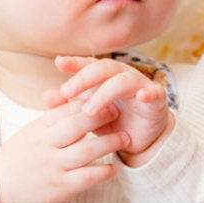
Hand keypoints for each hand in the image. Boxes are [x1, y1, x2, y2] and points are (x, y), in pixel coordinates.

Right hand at [0, 100, 125, 202]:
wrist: (1, 193)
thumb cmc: (19, 161)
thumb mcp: (30, 134)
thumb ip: (50, 119)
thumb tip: (73, 99)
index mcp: (39, 129)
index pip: (66, 109)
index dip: (88, 102)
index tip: (104, 96)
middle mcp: (46, 145)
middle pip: (78, 124)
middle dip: (101, 116)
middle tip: (118, 112)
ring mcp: (53, 166)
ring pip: (87, 150)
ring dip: (109, 143)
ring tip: (125, 138)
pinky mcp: (61, 187)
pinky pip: (87, 177)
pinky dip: (103, 172)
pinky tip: (113, 168)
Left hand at [48, 55, 173, 167]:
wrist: (138, 140)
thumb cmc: (111, 122)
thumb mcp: (87, 116)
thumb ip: (68, 106)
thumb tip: (46, 97)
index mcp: (104, 77)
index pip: (88, 65)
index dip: (75, 63)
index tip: (59, 63)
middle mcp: (121, 75)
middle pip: (103, 68)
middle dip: (84, 79)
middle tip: (67, 93)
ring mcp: (140, 85)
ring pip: (123, 81)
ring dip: (105, 94)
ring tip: (88, 111)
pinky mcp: (156, 99)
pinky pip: (154, 92)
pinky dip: (148, 92)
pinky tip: (142, 96)